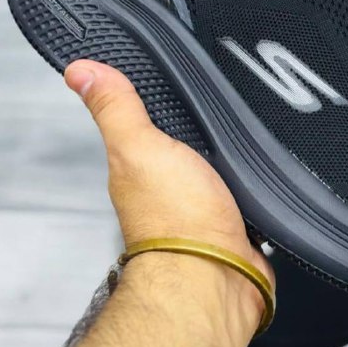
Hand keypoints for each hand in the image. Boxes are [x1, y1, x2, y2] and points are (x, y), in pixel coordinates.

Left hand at [65, 59, 272, 340]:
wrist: (220, 278)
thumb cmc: (177, 219)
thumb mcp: (139, 147)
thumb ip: (116, 107)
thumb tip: (77, 68)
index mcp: (141, 165)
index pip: (149, 119)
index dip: (161, 97)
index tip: (179, 68)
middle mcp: (171, 186)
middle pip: (190, 141)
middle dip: (209, 123)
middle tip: (231, 92)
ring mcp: (207, 205)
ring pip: (223, 163)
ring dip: (237, 150)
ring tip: (255, 120)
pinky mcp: (241, 220)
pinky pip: (251, 188)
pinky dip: (259, 177)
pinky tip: (270, 161)